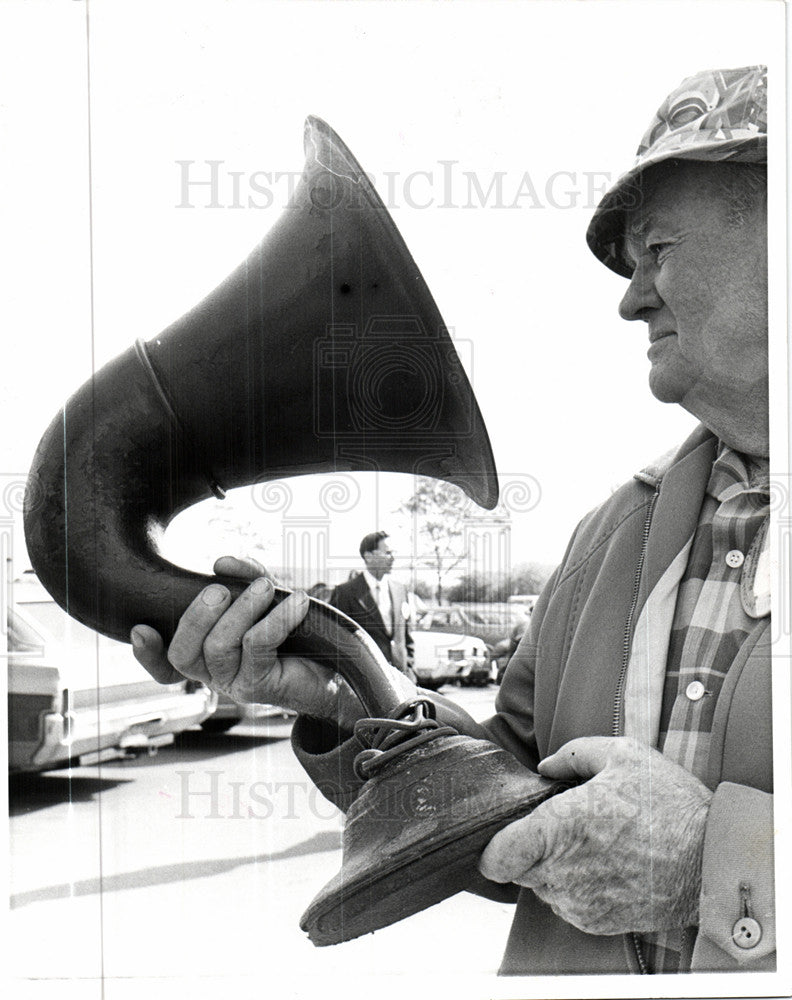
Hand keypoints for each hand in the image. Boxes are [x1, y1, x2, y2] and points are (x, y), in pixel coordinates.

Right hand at [130, 556, 365, 729]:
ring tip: (265, 588)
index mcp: (208, 656)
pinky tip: (296, 602)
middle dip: (196, 616)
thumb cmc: (297, 634)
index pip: (166, 664)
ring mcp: (235, 683)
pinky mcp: (261, 687)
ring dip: (242, 610)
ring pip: (218, 647)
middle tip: (219, 590)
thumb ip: (244, 578)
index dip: (147, 653)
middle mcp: (215, 674)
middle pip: (183, 653)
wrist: (337, 669)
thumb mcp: (266, 599)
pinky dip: (276, 618)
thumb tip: (221, 563)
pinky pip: (257, 646)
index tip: (140, 627)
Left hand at [478, 736, 712, 934]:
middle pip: (517, 869)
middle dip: (530, 849)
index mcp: (560, 827)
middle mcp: (562, 871)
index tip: (504, 834)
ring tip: (593, 844)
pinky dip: (577, 887)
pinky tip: (607, 865)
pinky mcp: (597, 922)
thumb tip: (544, 767)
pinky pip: (568, 904)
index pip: (496, 855)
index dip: (493, 846)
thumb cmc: (670, 805)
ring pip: (542, 887)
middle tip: (563, 828)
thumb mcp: (622, 754)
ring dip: (555, 868)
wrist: (713, 860)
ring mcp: (579, 902)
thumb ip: (572, 754)